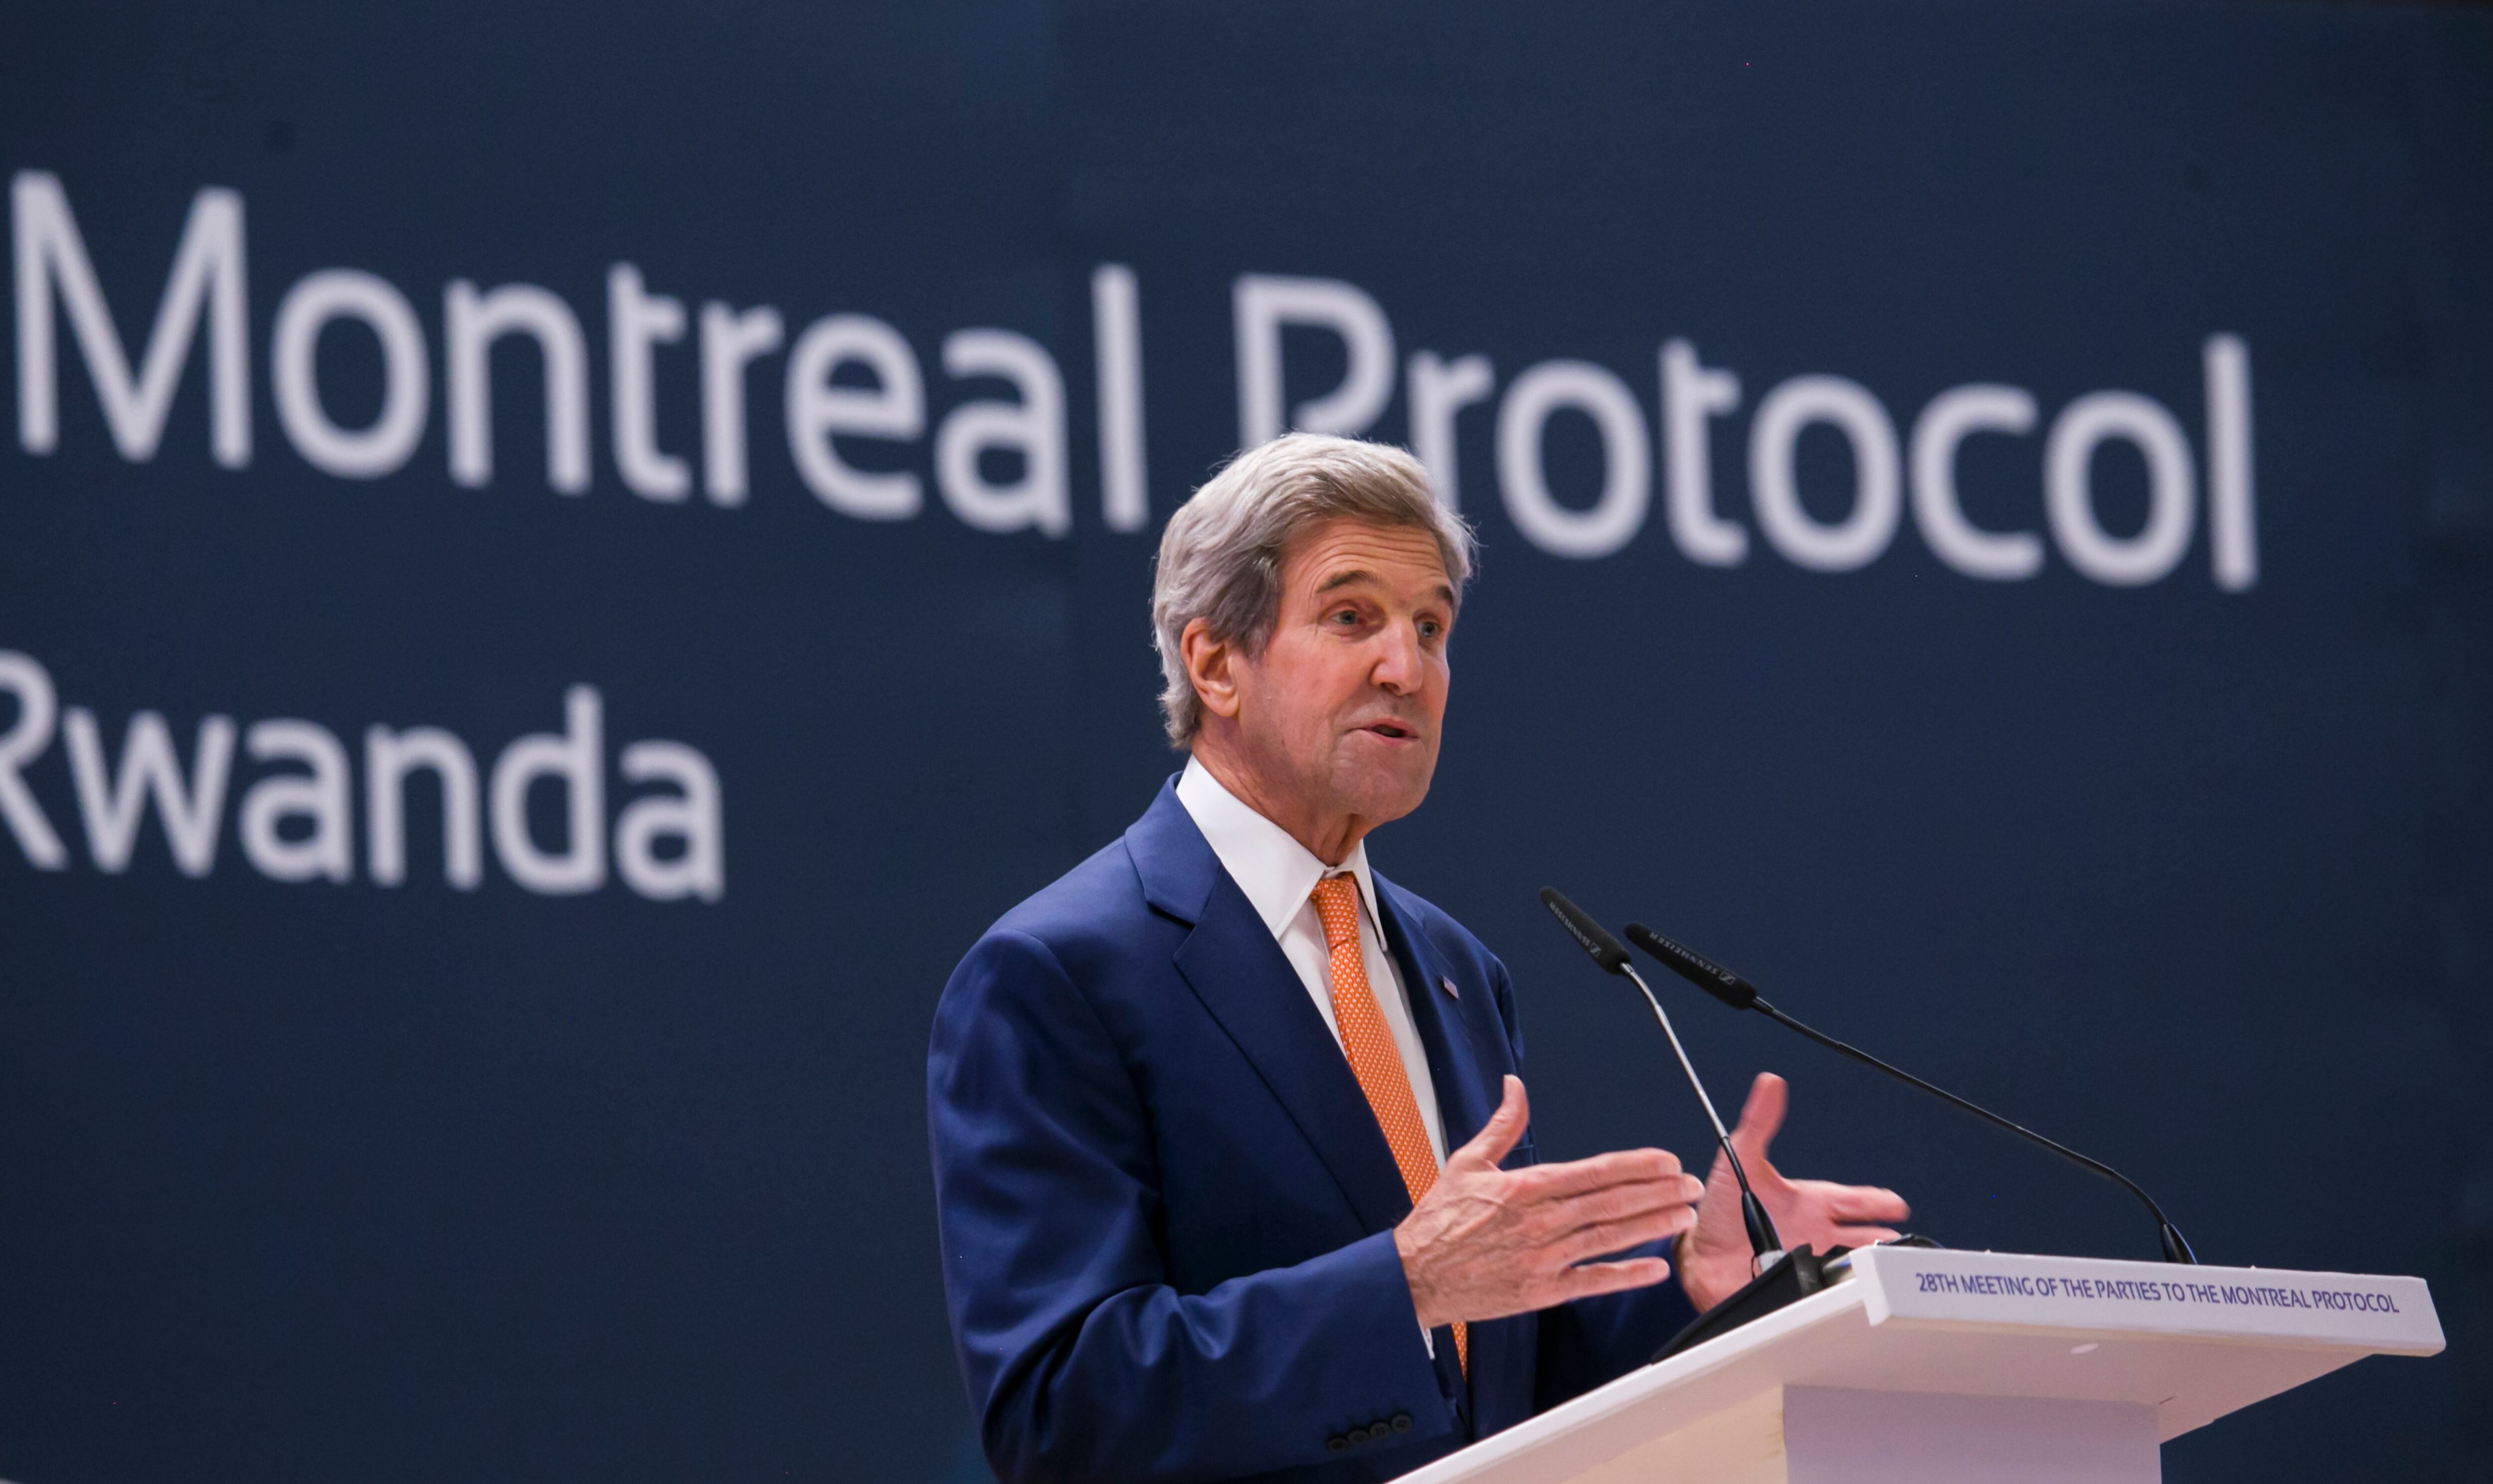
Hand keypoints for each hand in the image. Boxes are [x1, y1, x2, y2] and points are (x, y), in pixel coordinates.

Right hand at [1394, 1076, 1704, 1328]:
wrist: (1414, 1275)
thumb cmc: (1439, 1220)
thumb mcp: (1467, 1162)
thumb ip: (1502, 1125)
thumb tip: (1516, 1086)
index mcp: (1524, 1187)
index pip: (1593, 1172)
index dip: (1635, 1165)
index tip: (1666, 1160)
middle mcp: (1539, 1221)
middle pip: (1611, 1203)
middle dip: (1658, 1192)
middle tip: (1693, 1186)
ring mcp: (1543, 1258)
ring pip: (1609, 1238)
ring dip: (1653, 1226)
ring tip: (1686, 1215)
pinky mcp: (1541, 1291)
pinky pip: (1592, 1282)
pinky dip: (1626, 1275)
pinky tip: (1656, 1267)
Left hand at [1675, 1072, 1910, 1311]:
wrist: (1696, 1252)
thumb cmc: (1722, 1207)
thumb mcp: (1741, 1160)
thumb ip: (1758, 1123)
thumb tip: (1770, 1082)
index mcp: (1813, 1203)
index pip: (1855, 1200)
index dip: (1877, 1203)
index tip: (1896, 1205)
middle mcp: (1817, 1233)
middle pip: (1863, 1238)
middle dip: (1881, 1241)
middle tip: (1896, 1244)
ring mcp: (1809, 1262)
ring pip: (1848, 1266)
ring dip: (1859, 1268)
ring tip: (1874, 1273)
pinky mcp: (1794, 1287)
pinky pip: (1820, 1292)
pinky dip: (1829, 1293)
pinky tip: (1838, 1296)